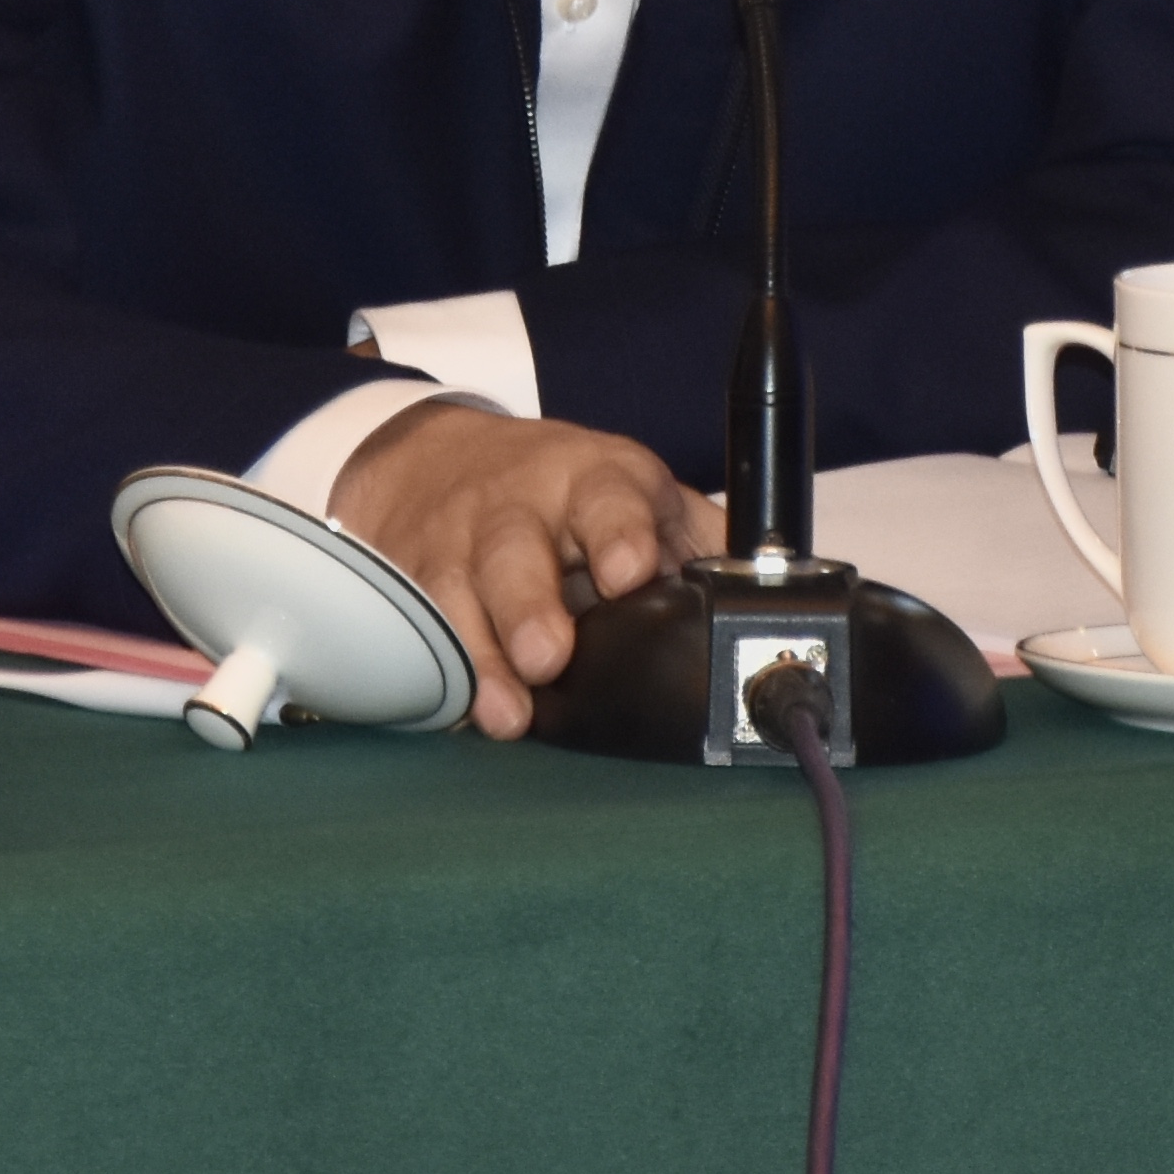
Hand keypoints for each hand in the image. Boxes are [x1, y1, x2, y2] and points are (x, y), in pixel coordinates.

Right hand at [325, 398, 700, 741]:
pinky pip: (417, 632)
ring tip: (506, 711)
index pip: (609, 498)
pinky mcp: (408, 582)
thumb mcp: (633, 494)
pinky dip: (437, 676)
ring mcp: (456, 545)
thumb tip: (765, 592)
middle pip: (516, 550)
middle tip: (549, 655)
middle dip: (530, 606)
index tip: (631, 571)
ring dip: (481, 658)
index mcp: (592, 482)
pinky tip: (457, 711)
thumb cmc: (560, 492)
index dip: (620, 532)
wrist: (437, 461)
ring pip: (457, 596)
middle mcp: (518, 508)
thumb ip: (698, 541)